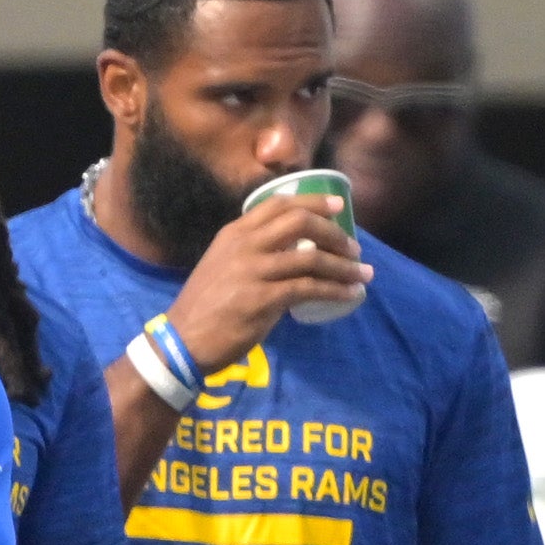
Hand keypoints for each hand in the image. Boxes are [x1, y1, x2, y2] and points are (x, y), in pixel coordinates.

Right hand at [168, 194, 374, 372]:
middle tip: (352, 245)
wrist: (182, 342)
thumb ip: (250, 254)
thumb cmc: (202, 307)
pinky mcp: (264, 299)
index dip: (313, 201)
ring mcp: (254, 271)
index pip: (278, 204)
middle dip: (334, 231)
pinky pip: (310, 288)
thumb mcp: (220, 266)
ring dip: (343, 265)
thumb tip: (292, 253)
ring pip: (312, 257)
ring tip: (362, 272)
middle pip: (300, 222)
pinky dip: (336, 289)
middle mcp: (244, 246)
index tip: (336, 207)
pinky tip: (350, 293)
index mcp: (233, 235)